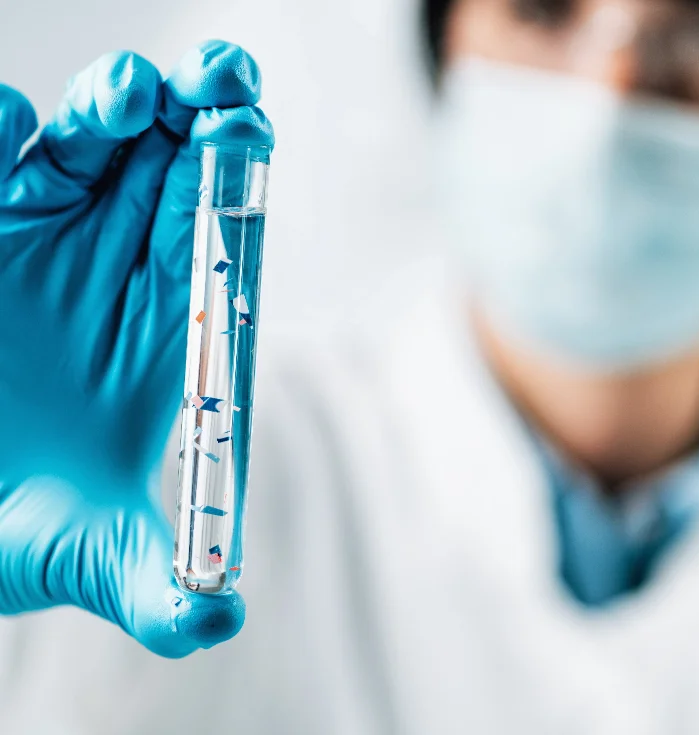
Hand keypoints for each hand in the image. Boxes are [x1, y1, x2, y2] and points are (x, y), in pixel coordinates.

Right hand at [0, 41, 274, 656]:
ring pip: (94, 145)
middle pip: (173, 171)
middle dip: (201, 116)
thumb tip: (218, 617)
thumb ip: (152, 584)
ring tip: (129, 100)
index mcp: (170, 328)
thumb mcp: (88, 556)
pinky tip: (11, 124)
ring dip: (116, 106)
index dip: (239, 185)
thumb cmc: (16, 529)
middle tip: (221, 77)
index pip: (220, 238)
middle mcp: (114, 272)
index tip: (251, 135)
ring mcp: (42, 242)